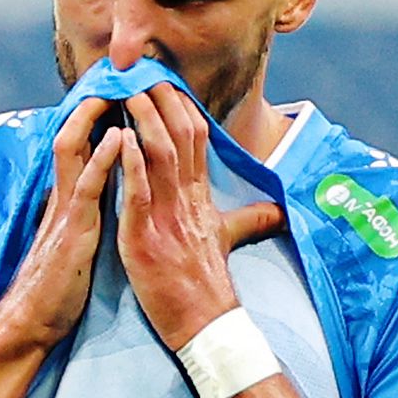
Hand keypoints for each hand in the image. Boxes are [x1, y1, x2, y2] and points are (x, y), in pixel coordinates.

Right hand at [0, 96, 123, 351]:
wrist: (34, 322)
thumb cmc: (61, 285)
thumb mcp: (81, 239)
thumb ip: (89, 213)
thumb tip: (104, 192)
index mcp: (71, 197)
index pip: (81, 142)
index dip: (97, 113)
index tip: (120, 85)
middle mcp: (64, 195)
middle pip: (73, 132)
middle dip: (93, 100)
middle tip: (118, 70)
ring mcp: (65, 210)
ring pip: (73, 148)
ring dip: (93, 116)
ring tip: (116, 86)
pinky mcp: (71, 231)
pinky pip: (85, 186)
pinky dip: (102, 158)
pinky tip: (119, 137)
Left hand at [116, 84, 284, 349]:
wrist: (207, 328)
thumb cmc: (210, 286)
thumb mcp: (228, 243)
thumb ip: (250, 220)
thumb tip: (279, 210)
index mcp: (201, 199)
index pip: (196, 139)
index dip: (180, 105)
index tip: (164, 78)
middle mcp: (187, 201)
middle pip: (179, 136)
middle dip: (161, 100)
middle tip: (142, 69)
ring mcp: (167, 219)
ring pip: (159, 157)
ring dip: (143, 120)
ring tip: (128, 89)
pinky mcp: (145, 240)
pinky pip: (137, 195)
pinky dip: (129, 164)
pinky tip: (119, 138)